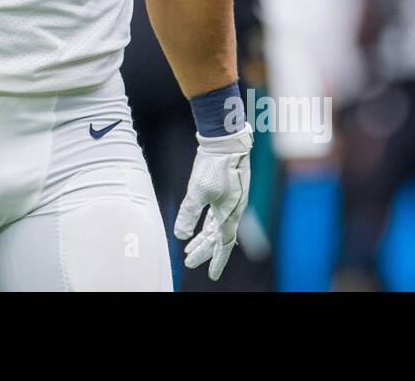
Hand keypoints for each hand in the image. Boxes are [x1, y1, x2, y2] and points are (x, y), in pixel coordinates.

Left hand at [174, 122, 252, 279]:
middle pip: (218, 238)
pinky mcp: (225, 191)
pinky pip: (216, 215)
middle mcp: (233, 210)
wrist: (226, 140)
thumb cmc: (215, 165)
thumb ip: (188, 215)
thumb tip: (180, 235)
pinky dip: (206, 224)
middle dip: (204, 251)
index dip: (215, 260)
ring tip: (188, 248)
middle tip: (189, 261)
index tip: (209, 274)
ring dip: (203, 238)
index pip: (223, 244)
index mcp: (230, 214)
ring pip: (216, 226)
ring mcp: (230, 201)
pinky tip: (197, 226)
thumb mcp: (197, 191)